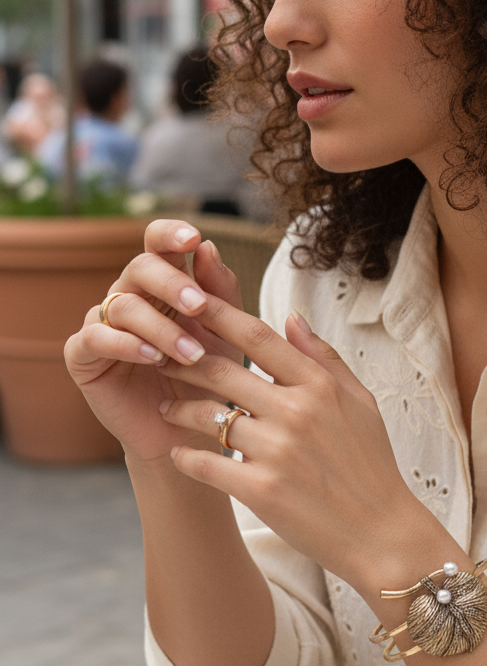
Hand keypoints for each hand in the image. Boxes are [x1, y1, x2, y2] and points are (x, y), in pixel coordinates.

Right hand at [64, 219, 243, 463]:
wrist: (186, 431)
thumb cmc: (207, 377)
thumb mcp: (225, 334)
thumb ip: (221, 292)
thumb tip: (208, 247)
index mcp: (162, 284)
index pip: (158, 244)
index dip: (169, 234)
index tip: (192, 239)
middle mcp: (128, 297)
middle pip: (140, 268)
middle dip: (171, 283)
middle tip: (199, 306)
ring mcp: (102, 323)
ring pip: (123, 306)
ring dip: (161, 328)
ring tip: (190, 354)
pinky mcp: (83, 355)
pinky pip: (95, 338)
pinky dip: (125, 345)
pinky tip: (152, 358)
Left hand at [156, 300, 434, 590]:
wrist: (381, 535)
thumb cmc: (371, 465)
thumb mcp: (360, 402)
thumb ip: (324, 358)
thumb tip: (291, 317)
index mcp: (319, 386)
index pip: (258, 337)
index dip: (218, 315)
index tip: (189, 302)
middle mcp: (296, 412)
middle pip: (221, 371)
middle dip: (182, 361)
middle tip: (157, 357)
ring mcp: (277, 451)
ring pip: (208, 415)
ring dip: (179, 408)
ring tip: (166, 408)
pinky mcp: (260, 490)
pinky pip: (206, 464)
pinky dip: (186, 456)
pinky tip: (179, 452)